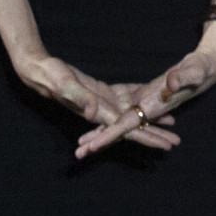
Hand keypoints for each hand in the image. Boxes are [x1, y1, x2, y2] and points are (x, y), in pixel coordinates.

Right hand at [12, 51, 178, 152]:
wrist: (39, 69)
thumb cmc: (51, 76)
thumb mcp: (66, 85)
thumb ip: (80, 98)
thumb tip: (94, 113)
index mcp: (100, 113)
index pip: (129, 131)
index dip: (149, 138)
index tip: (166, 146)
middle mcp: (104, 112)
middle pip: (134, 128)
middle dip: (155, 135)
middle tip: (176, 143)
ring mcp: (103, 102)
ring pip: (132, 114)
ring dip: (150, 120)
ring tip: (171, 123)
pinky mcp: (101, 91)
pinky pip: (125, 97)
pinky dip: (139, 100)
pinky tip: (151, 99)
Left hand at [73, 23, 215, 158]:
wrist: (209, 67)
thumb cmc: (203, 68)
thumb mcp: (195, 70)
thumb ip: (184, 77)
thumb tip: (171, 83)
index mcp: (153, 107)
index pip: (128, 125)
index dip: (109, 135)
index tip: (92, 147)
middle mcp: (147, 110)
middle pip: (119, 129)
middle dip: (99, 141)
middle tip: (77, 154)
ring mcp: (145, 103)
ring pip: (118, 122)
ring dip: (101, 133)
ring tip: (82, 145)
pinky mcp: (144, 95)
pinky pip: (125, 109)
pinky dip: (112, 117)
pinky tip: (97, 121)